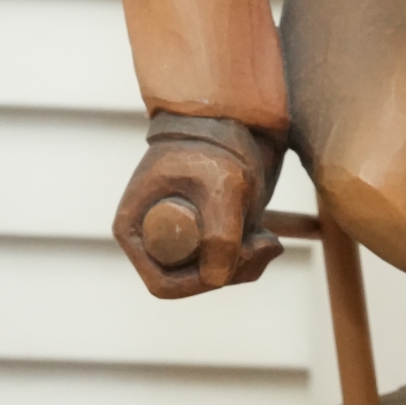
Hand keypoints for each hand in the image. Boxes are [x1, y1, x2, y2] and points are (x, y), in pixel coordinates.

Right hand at [113, 116, 284, 297]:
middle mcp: (155, 240)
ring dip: (246, 266)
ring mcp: (182, 239)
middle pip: (192, 283)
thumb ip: (220, 231)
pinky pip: (228, 265)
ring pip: (214, 277)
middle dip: (231, 272)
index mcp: (136, 229)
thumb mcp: (220, 184)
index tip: (231, 267)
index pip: (163, 283)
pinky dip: (251, 258)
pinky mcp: (207, 235)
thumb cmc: (213, 142)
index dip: (199, 285)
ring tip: (269, 240)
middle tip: (263, 245)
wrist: (230, 119)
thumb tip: (216, 279)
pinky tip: (268, 238)